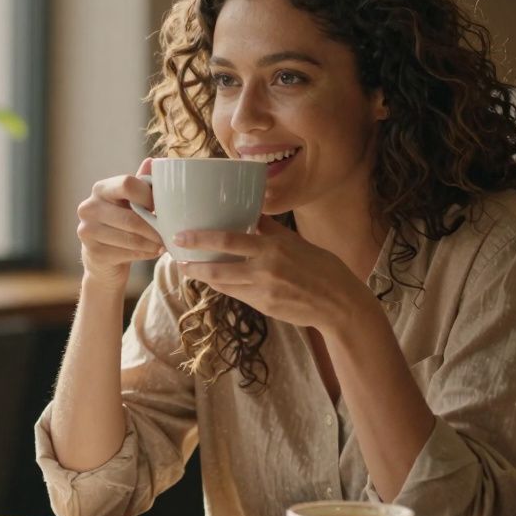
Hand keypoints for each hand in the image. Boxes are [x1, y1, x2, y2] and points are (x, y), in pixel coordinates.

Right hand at [76, 157, 164, 288]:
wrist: (102, 257)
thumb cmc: (121, 223)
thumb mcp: (130, 202)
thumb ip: (141, 184)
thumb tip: (153, 161)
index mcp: (100, 189)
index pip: (127, 184)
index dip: (148, 196)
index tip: (160, 207)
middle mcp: (89, 207)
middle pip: (131, 217)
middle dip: (154, 228)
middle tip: (170, 233)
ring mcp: (88, 231)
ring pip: (131, 238)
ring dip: (152, 243)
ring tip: (164, 243)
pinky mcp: (93, 253)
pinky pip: (127, 254)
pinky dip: (145, 254)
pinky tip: (153, 252)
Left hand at [173, 215, 368, 330]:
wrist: (339, 303)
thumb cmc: (321, 267)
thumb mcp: (296, 242)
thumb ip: (270, 229)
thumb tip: (250, 209)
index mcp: (273, 247)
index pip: (229, 240)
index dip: (201, 239)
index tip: (181, 235)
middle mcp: (266, 269)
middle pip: (219, 267)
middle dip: (193, 263)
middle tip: (176, 257)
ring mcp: (264, 291)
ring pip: (223, 283)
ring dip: (203, 276)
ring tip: (188, 269)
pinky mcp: (264, 307)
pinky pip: (237, 294)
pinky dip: (223, 286)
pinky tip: (214, 279)